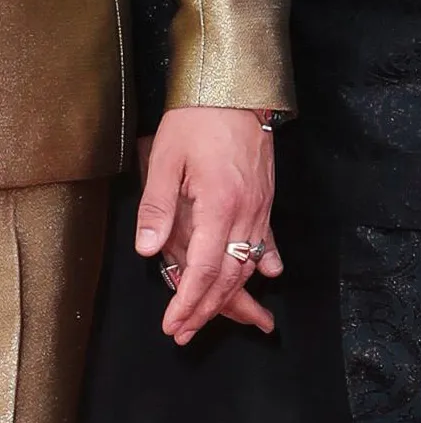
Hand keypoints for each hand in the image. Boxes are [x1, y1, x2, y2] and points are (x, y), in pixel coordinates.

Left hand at [133, 108, 282, 343]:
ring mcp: (260, 206)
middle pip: (228, 275)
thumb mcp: (166, 158)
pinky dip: (266, 261)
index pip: (203, 268)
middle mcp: (245, 211)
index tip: (172, 324)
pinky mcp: (266, 198)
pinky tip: (269, 276)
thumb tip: (148, 250)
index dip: (187, 301)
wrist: (236, 90)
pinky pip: (268, 239)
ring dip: (232, 294)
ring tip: (213, 316)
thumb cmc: (197, 119)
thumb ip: (157, 206)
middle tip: (184, 332)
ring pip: (249, 262)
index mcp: (219, 204)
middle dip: (206, 309)